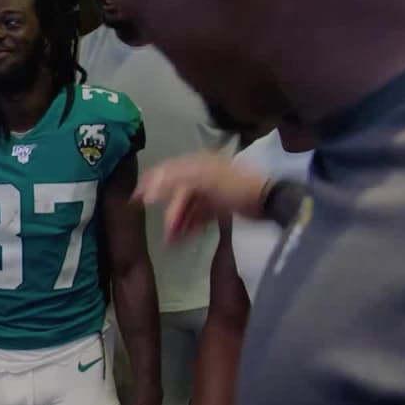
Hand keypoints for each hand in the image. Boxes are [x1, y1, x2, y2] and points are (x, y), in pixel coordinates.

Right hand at [133, 152, 268, 242]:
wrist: (269, 201)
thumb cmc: (236, 187)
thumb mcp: (204, 181)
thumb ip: (175, 183)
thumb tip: (149, 189)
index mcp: (196, 163)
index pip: (166, 171)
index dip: (149, 184)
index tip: (134, 200)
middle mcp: (201, 174)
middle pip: (176, 193)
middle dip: (169, 213)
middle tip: (164, 232)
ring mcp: (210, 191)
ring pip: (186, 206)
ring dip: (178, 222)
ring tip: (172, 241)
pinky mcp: (219, 206)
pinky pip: (198, 215)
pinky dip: (189, 226)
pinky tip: (183, 238)